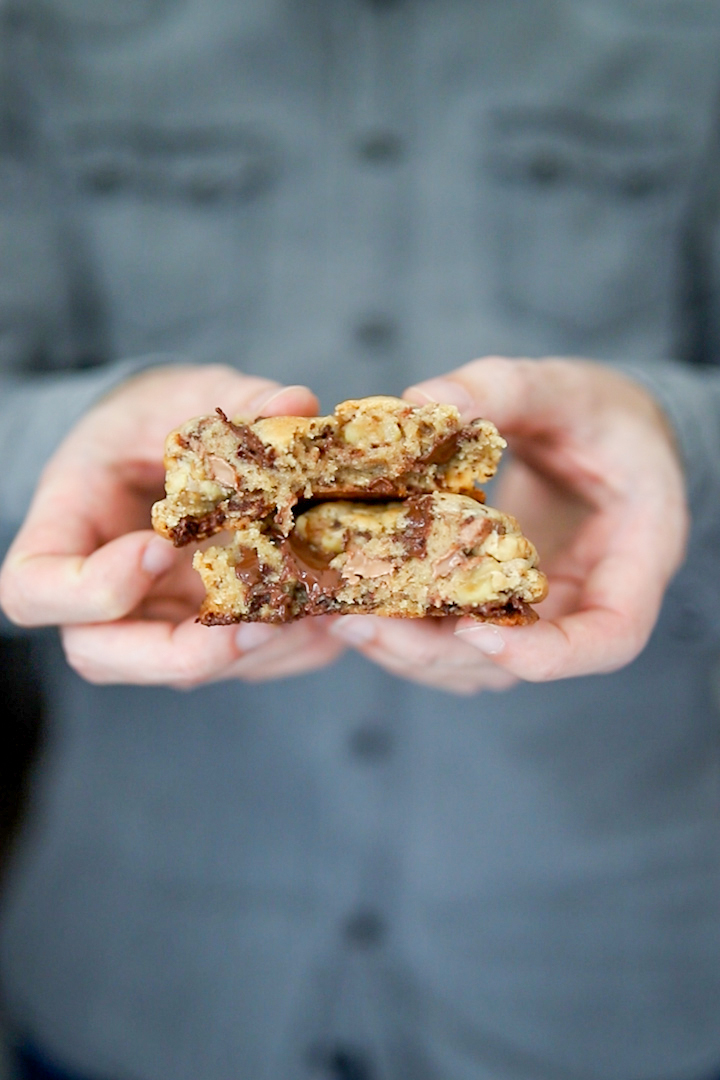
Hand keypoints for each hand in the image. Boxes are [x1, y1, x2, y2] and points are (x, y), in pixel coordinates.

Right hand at [0, 364, 345, 686]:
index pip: (33, 592)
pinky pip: (240, 664)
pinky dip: (288, 647)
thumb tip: (298, 404)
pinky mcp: (207, 635)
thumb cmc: (152, 419)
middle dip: (181, 652)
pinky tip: (331, 610)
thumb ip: (230, 401)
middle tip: (254, 623)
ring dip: (251, 652)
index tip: (154, 546)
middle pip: (101, 657)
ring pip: (182, 671)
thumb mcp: (179, 394)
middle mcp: (100, 597)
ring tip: (314, 609)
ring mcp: (153, 622)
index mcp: (62, 532)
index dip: (90, 589)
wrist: (165, 446)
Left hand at [331, 357, 688, 692]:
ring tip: (343, 614)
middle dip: (436, 652)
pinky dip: (409, 629)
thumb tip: (420, 400)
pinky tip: (357, 599)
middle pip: (521, 664)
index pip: (611, 637)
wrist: (603, 428)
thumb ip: (501, 389)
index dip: (547, 655)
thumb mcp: (562, 388)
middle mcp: (587, 599)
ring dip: (410, 651)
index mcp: (637, 555)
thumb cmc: (600, 410)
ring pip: (478, 663)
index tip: (474, 631)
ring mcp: (539, 611)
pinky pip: (456, 636)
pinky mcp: (498, 602)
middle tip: (362, 622)